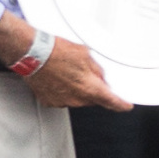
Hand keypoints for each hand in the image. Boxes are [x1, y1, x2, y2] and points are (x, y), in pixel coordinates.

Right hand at [0, 11, 133, 110]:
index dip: (122, 104)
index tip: (126, 105)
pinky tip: (57, 78)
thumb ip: (96, 69)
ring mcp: (62, 102)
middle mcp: (77, 99)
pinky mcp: (49, 101)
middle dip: (93, 89)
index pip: (113, 102)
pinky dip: (62, 91)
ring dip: (76, 89)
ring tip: (66, 72)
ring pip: (77, 99)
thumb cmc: (55, 51)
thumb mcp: (85, 54)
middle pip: (94, 100)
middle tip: (84, 74)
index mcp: (90, 88)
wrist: (32, 53)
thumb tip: (100, 76)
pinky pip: (62, 98)